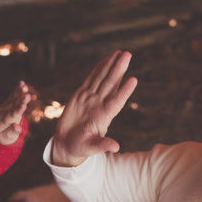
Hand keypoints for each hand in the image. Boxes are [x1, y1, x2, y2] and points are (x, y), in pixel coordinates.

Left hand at [0, 80, 31, 144]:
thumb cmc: (3, 136)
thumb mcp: (7, 138)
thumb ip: (12, 132)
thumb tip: (17, 127)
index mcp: (3, 122)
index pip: (11, 115)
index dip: (18, 110)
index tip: (24, 105)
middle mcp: (4, 112)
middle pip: (12, 105)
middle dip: (20, 100)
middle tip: (27, 95)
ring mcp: (5, 107)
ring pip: (12, 99)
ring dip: (18, 92)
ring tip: (24, 86)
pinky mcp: (8, 104)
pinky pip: (12, 96)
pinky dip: (17, 90)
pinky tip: (22, 83)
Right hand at [53, 50, 136, 166]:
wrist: (68, 144)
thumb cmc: (80, 148)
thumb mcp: (91, 148)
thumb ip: (103, 145)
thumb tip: (116, 148)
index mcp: (103, 117)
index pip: (116, 101)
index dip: (124, 91)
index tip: (134, 80)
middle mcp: (99, 105)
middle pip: (111, 84)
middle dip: (119, 69)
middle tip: (128, 54)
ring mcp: (91, 99)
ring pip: (102, 79)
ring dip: (111, 66)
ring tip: (120, 53)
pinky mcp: (81, 95)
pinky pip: (91, 79)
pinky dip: (98, 69)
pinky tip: (106, 60)